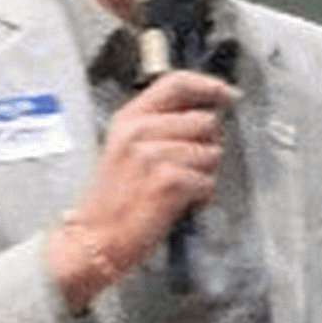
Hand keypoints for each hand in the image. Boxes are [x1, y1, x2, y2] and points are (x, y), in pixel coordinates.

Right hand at [48, 71, 235, 309]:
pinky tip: (179, 203)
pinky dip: (201, 197)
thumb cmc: (114, 202)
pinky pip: (208, 181)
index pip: (175, 82)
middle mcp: (139, 132)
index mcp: (129, 119)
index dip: (208, 86)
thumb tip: (205, 116)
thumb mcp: (127, 150)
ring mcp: (153, 155)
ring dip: (204, 174)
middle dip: (208, 146)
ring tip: (176, 188)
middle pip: (205, 120)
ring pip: (211, 153)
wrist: (94, 240)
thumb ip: (160, 127)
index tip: (227, 93)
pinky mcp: (168, 181)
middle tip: (187, 168)